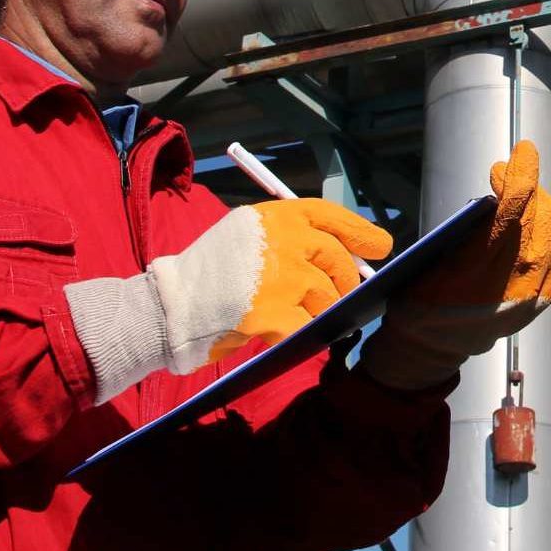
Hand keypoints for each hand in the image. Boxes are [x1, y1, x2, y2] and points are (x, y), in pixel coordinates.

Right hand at [201, 200, 395, 360]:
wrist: (170, 305)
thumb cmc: (210, 273)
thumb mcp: (247, 236)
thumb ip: (289, 239)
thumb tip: (344, 254)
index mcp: (275, 216)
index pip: (330, 215)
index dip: (359, 231)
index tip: (380, 245)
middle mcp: (282, 240)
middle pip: (337, 260)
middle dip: (346, 281)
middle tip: (345, 295)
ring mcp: (279, 277)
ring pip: (326, 297)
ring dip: (321, 312)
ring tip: (302, 316)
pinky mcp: (272, 312)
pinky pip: (308, 327)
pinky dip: (305, 335)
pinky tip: (290, 334)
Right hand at [360, 140, 550, 390]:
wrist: (434, 345)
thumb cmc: (424, 293)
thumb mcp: (432, 255)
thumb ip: (470, 226)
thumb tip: (505, 193)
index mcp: (474, 268)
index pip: (513, 209)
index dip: (523, 174)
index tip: (524, 150)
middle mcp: (510, 284)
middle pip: (539, 219)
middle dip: (530, 186)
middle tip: (511, 170)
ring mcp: (531, 297)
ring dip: (548, 205)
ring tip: (529, 192)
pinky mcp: (541, 302)